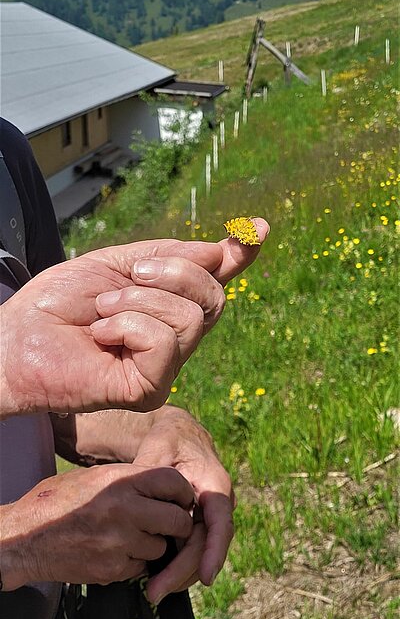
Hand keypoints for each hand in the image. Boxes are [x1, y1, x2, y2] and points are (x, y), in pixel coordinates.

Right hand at [0, 465, 193, 590]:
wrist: (27, 537)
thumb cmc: (61, 500)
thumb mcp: (98, 476)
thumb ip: (132, 479)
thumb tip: (167, 485)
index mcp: (121, 480)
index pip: (173, 481)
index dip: (182, 491)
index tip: (181, 498)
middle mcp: (124, 509)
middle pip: (177, 519)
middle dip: (177, 523)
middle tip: (170, 523)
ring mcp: (119, 542)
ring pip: (161, 547)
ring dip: (154, 544)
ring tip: (133, 535)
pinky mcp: (112, 569)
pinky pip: (141, 566)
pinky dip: (135, 561)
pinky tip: (117, 550)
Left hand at [2, 220, 268, 416]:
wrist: (17, 336)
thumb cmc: (60, 303)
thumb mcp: (119, 264)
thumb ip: (171, 256)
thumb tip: (225, 248)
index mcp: (167, 305)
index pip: (215, 281)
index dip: (240, 255)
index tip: (259, 229)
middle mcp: (174, 338)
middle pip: (215, 297)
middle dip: (173, 271)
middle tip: (130, 277)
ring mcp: (165, 366)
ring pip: (192, 317)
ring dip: (136, 300)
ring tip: (102, 312)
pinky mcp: (150, 389)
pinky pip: (164, 341)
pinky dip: (127, 325)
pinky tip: (102, 337)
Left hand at [131, 406, 233, 603]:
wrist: (180, 434)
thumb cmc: (169, 440)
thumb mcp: (159, 448)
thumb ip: (150, 473)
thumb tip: (139, 497)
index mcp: (215, 483)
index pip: (220, 522)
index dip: (214, 550)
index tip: (206, 577)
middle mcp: (218, 503)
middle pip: (207, 546)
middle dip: (184, 572)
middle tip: (155, 592)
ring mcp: (209, 515)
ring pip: (201, 553)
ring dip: (180, 574)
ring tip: (153, 591)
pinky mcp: (198, 523)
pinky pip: (192, 548)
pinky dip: (177, 564)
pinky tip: (155, 576)